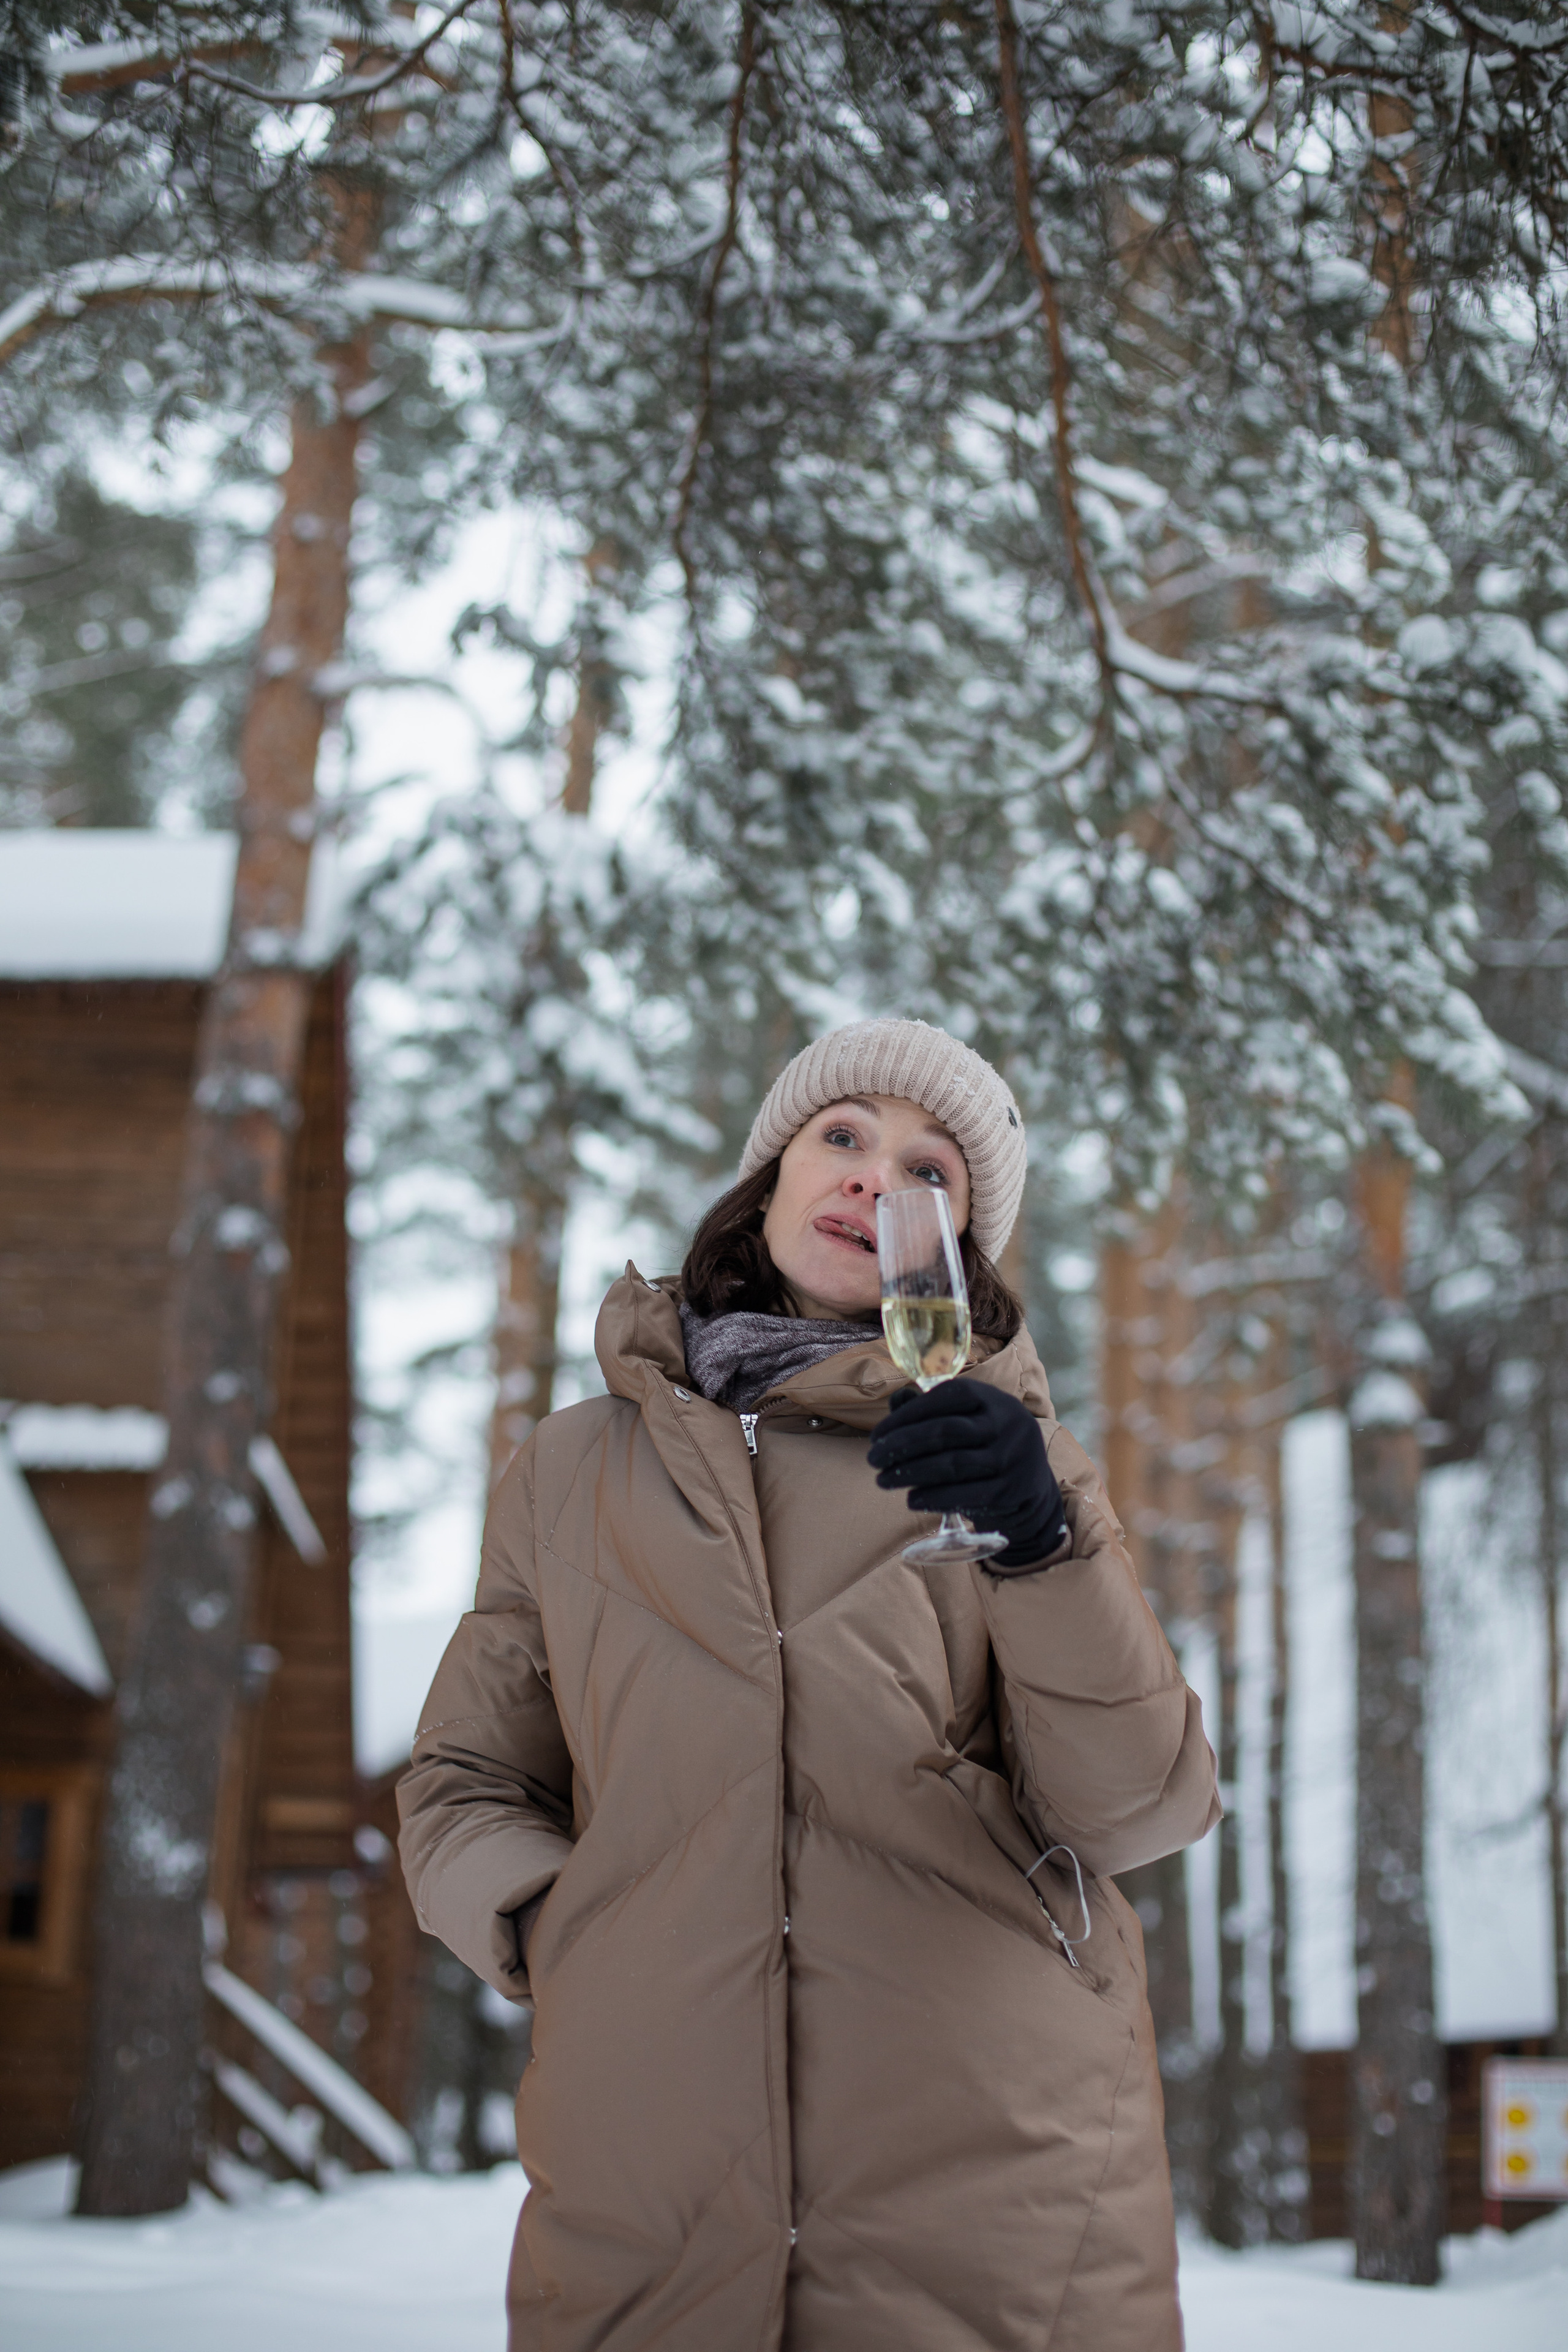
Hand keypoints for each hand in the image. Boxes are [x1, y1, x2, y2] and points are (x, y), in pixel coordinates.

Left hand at [867, 1378, 1066, 1572]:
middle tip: (873, 1458)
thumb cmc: (986, 1446)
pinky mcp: (1010, 1490)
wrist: (1031, 1488)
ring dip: (910, 1473)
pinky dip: (933, 1497)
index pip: (947, 1396)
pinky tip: (911, 1499)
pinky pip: (965, 1494)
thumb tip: (897, 1400)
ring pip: (952, 1464)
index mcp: (993, 1399)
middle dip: (901, 1445)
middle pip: (945, 1431)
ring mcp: (1011, 1458)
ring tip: (883, 1480)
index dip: (908, 1414)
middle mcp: (1007, 1424)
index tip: (878, 1434)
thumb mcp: (969, 1420)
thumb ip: (933, 1409)